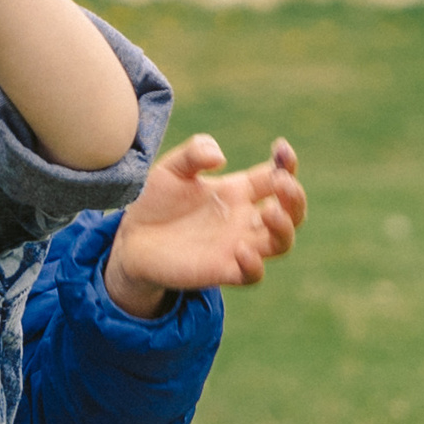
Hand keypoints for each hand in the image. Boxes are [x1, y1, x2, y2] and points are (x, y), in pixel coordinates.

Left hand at [107, 137, 306, 318]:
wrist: (129, 237)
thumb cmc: (153, 200)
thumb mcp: (171, 169)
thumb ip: (193, 154)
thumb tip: (220, 156)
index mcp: (237, 192)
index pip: (276, 177)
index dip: (287, 164)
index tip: (281, 148)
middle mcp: (243, 220)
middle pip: (291, 212)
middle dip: (294, 197)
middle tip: (282, 182)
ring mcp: (236, 246)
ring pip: (280, 243)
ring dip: (284, 227)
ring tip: (268, 211)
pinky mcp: (221, 270)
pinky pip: (252, 275)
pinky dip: (254, 265)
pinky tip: (241, 249)